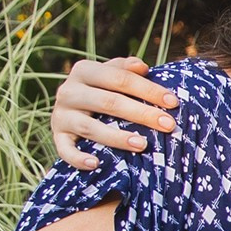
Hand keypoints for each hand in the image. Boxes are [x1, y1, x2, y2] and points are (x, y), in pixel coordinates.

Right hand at [50, 54, 175, 171]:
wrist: (70, 109)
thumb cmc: (101, 90)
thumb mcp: (111, 75)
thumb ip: (125, 69)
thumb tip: (142, 67)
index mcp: (84, 70)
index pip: (120, 78)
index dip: (148, 89)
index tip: (173, 102)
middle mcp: (69, 91)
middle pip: (109, 102)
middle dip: (142, 113)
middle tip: (168, 125)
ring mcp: (60, 115)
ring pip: (90, 127)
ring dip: (117, 137)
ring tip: (143, 145)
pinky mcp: (57, 137)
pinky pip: (65, 150)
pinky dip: (78, 158)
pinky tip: (96, 164)